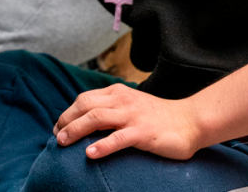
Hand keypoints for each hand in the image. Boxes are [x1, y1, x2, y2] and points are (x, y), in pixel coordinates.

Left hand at [53, 83, 201, 159]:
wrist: (190, 121)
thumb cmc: (158, 117)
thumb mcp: (131, 106)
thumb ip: (111, 109)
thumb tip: (86, 122)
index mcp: (117, 93)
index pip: (84, 99)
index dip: (68, 113)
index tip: (59, 127)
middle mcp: (122, 100)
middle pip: (85, 106)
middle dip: (66, 121)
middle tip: (57, 137)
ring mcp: (133, 116)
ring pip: (96, 118)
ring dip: (76, 130)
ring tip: (63, 142)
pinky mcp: (143, 132)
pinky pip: (118, 138)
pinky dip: (101, 146)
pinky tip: (90, 154)